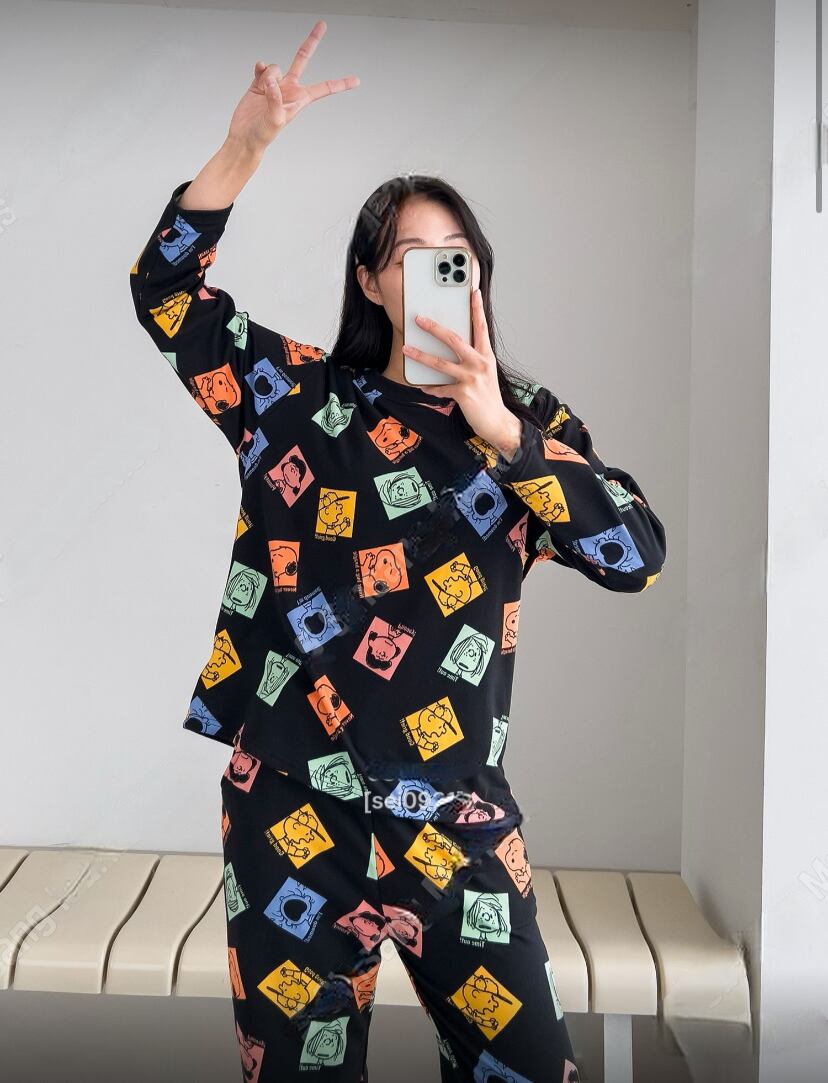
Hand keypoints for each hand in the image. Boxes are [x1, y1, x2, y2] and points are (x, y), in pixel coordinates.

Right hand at [228, 20, 360, 153]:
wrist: (244, 136)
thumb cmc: (263, 134)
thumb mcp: (276, 120)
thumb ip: (276, 98)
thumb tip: (272, 80)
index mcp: (300, 99)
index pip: (324, 88)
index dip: (340, 83)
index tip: (356, 80)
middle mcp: (290, 88)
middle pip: (303, 59)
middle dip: (311, 41)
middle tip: (322, 24)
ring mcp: (275, 83)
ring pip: (275, 66)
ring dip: (268, 75)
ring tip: (263, 91)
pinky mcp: (260, 82)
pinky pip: (262, 67)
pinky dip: (259, 69)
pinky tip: (257, 75)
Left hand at [401, 288, 521, 458]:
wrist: (497, 421)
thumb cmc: (488, 396)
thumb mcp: (485, 373)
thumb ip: (472, 359)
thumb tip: (452, 349)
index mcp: (486, 356)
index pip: (481, 327)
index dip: (477, 309)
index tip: (473, 292)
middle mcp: (480, 363)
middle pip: (454, 340)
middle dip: (434, 328)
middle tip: (419, 319)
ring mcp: (471, 378)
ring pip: (440, 363)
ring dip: (420, 355)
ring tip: (406, 349)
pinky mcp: (463, 393)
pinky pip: (439, 388)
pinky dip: (430, 388)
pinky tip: (422, 386)